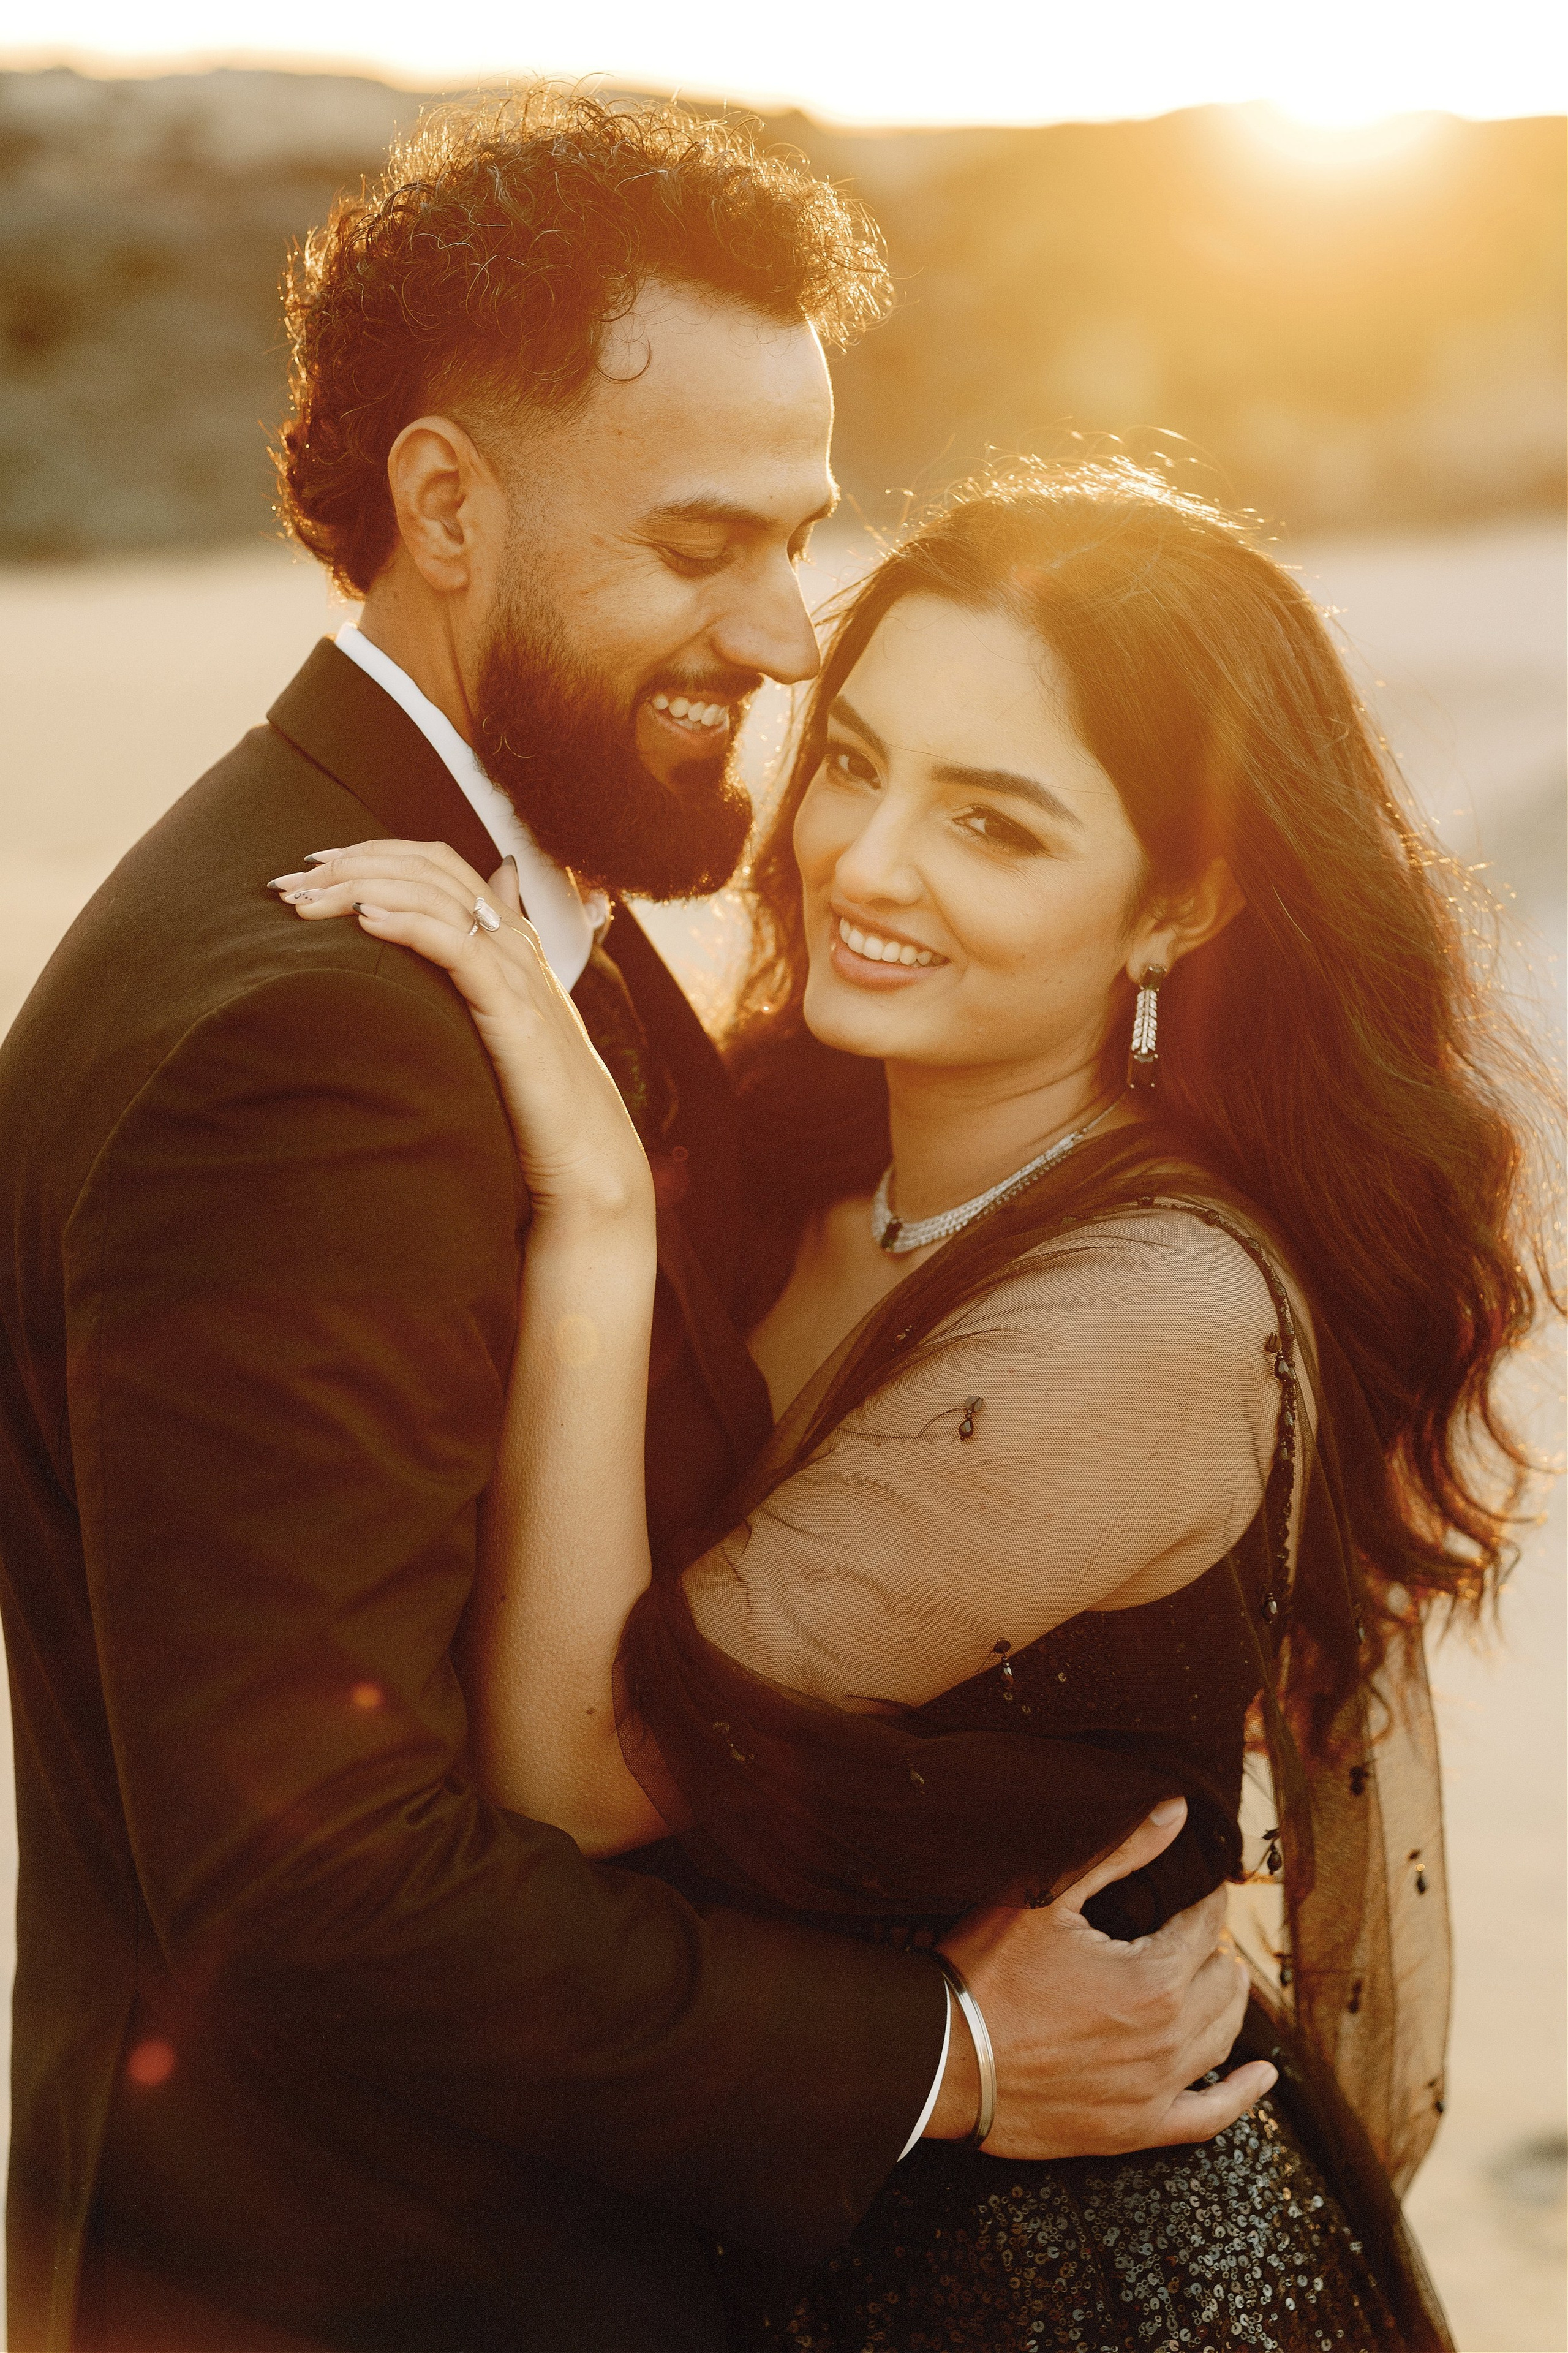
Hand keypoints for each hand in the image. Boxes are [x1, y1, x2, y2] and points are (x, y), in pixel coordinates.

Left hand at [270, 841, 652, 1228]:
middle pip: (427, 868)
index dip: (371, 851)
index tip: (310, 866)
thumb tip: (476, 912)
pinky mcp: (512, 1008)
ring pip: (434, 897)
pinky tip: (364, 920)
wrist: (582, 1149)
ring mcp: (516, 970)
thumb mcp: (503, 1015)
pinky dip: (409, 924)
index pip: (436, 862)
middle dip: (351, 865)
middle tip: (287, 883)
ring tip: (305, 902)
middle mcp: (514, 940)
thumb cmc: (534, 1089)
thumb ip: (482, 962)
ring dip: (362, 888)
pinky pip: (457, 947)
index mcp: (510, 935)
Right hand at [927, 1798, 1272, 2157]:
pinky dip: (1241, 2097)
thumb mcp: (1046, 1896)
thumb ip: (1120, 1851)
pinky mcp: (1133, 2130)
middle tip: (1186, 1927)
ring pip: (1222, 2038)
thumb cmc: (987, 1971)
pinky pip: (1208, 2118)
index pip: (1206, 1924)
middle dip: (1209, 1946)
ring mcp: (1154, 2092)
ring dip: (1222, 1999)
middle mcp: (1169, 2040)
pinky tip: (1261, 2079)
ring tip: (1215, 1974)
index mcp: (1156, 1979)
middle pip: (1222, 1979)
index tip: (1193, 1884)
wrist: (940, 2058)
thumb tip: (1176, 1811)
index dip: (1201, 1898)